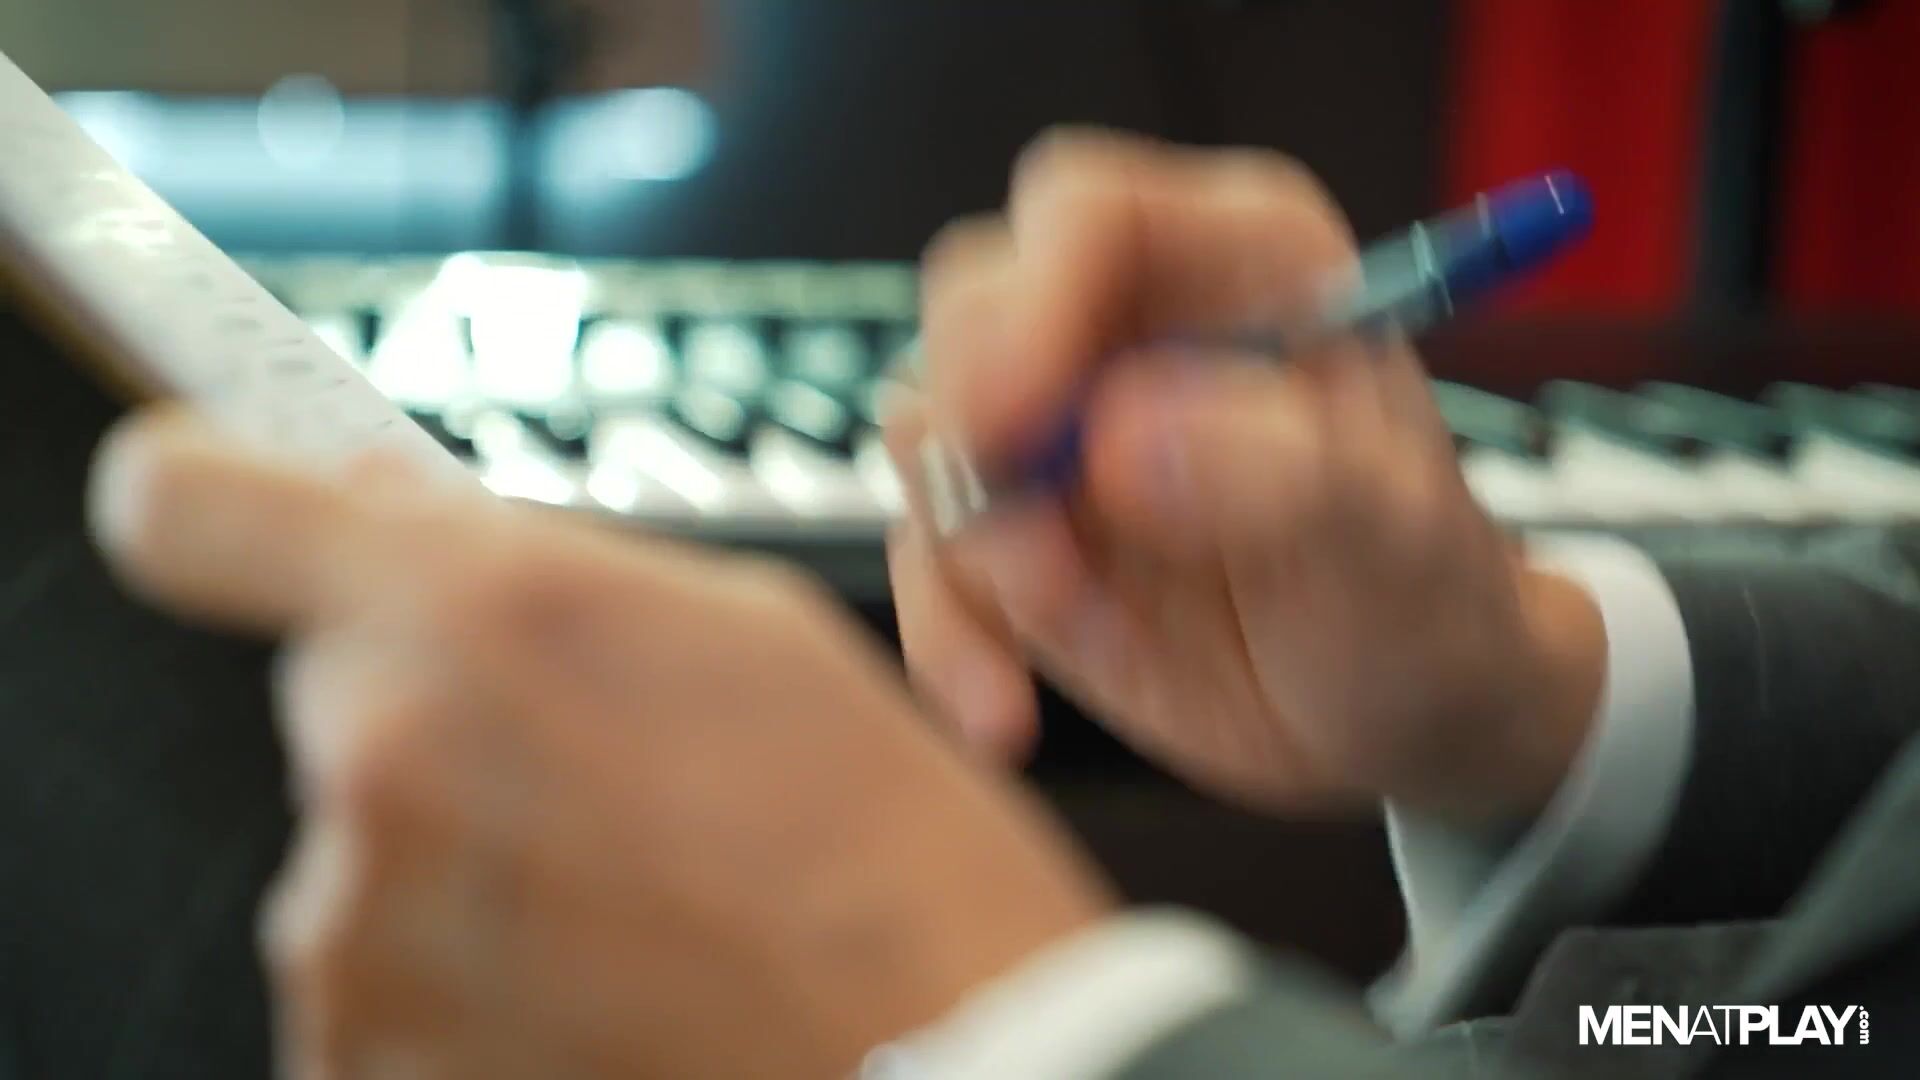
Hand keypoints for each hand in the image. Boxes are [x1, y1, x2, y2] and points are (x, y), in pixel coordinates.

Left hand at [88, 411, 1112, 1078]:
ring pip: (350, 847)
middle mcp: (382, 765)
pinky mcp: (360, 1063)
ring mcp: (358, 936)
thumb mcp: (738, 627)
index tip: (234, 512)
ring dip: (449, 856)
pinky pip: (370, 976)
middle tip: (579, 763)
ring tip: (617, 887)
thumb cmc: (873, 848)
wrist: (939, 1045)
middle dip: (429, 715)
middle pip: (326, 696)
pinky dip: (455, 972)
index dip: (211, 500)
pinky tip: (594, 966)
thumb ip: (530, 561)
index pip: (185, 504)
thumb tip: (391, 515)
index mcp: (474, 612)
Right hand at [888, 130, 1606, 820]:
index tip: (1019, 423)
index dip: (1032, 303)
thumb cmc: (1425, 601)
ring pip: (933, 445)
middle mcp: (1128, 325)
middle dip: (986, 446)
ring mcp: (1059, 430)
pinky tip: (1005, 718)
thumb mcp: (1393, 544)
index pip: (1086, 215)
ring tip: (1096, 644)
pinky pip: (928, 563)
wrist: (1402, 714)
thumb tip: (1120, 445)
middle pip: (972, 314)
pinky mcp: (1016, 532)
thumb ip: (1283, 477)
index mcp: (1238, 264)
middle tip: (1051, 567)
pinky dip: (948, 644)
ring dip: (981, 562)